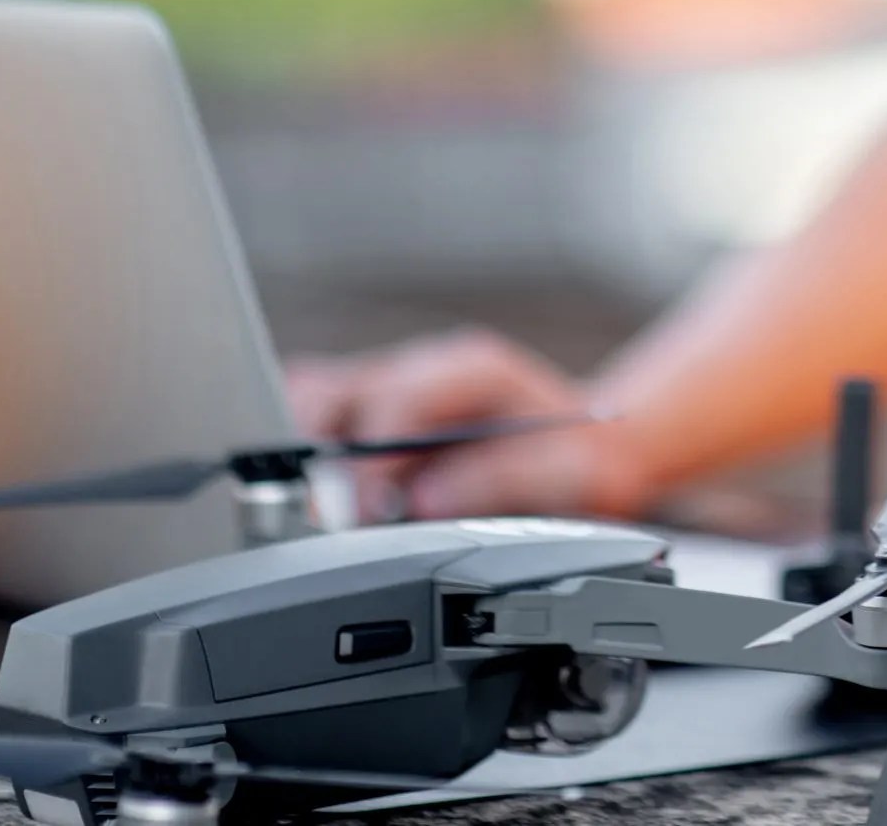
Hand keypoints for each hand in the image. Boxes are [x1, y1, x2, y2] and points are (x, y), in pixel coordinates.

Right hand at [284, 330, 650, 522]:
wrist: (588, 444)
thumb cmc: (576, 456)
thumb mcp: (568, 472)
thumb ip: (498, 480)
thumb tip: (424, 502)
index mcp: (471, 369)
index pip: (396, 398)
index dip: (370, 458)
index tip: (359, 512)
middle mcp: (422, 367)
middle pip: (334, 391)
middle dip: (314, 456)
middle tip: (320, 520)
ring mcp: (392, 384)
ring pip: (310, 400)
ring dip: (297, 454)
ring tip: (301, 515)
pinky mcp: (372, 409)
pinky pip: (314, 415)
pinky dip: (297, 452)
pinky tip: (299, 495)